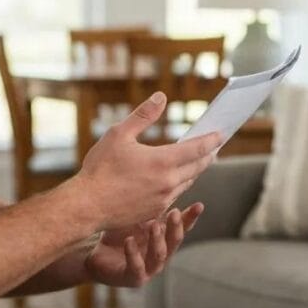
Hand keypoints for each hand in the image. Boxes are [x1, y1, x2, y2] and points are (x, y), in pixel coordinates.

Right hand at [74, 92, 220, 230]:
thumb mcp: (119, 134)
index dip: (211, 140)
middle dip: (208, 155)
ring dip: (195, 170)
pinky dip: (180, 184)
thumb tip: (161, 96)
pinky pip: (175, 195)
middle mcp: (168, 182)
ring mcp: (163, 199)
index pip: (197, 149)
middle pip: (198, 167)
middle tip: (214, 146)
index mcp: (163, 161)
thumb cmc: (100, 168)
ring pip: (188, 182)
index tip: (221, 134)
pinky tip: (175, 179)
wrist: (86, 206)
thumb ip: (144, 115)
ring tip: (198, 160)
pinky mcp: (155, 211)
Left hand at [83, 204, 204, 286]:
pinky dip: (133, 253)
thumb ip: (152, 206)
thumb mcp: (137, 217)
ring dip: (157, 240)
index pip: (183, 227)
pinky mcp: (133, 277)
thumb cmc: (120, 234)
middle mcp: (161, 254)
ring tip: (153, 225)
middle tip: (174, 213)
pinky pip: (135, 266)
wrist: (97, 256)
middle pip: (174, 241)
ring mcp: (149, 268)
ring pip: (158, 255)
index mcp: (164, 238)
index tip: (199, 205)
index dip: (191, 217)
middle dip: (175, 227)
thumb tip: (162, 179)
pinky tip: (129, 240)